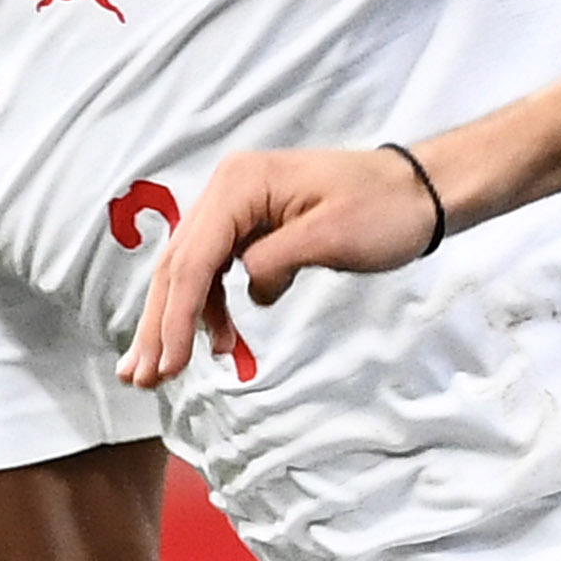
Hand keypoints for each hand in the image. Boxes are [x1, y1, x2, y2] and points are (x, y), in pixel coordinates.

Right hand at [122, 146, 437, 389]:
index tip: (168, 365)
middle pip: (178, 264)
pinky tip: (215, 340)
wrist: (420, 191)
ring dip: (177, 320)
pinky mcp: (254, 224)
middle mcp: (228, 189)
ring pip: (192, 269)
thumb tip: (246, 291)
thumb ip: (275, 262)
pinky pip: (218, 269)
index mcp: (239, 184)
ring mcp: (239, 206)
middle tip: (140, 376)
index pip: (193, 259)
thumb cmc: (384, 208)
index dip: (176, 317)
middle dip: (159, 324)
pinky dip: (211, 307)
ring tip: (162, 370)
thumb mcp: (331, 237)